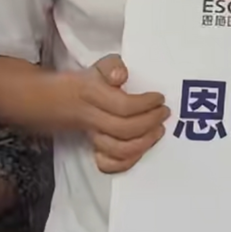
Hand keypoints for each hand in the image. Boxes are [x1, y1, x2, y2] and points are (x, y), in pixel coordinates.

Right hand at [75, 56, 168, 173]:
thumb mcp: (102, 66)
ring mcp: (93, 137)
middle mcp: (92, 118)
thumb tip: (121, 76)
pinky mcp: (94, 150)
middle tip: (164, 113)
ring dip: (143, 143)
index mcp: (93, 94)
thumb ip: (112, 66)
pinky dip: (126, 162)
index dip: (145, 104)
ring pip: (118, 150)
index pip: (122, 105)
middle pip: (123, 129)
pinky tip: (140, 150)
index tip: (159, 98)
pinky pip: (107, 165)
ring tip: (158, 130)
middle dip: (149, 122)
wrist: (66, 100)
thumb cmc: (93, 83)